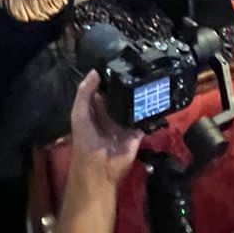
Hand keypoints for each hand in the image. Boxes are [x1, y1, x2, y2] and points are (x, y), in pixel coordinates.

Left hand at [69, 71, 142, 188]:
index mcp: (95, 110)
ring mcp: (125, 124)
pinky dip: (149, 112)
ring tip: (147, 79)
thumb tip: (95, 71)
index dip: (108, 78)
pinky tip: (154, 99)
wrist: (99, 169)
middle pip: (120, 96)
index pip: (104, 90)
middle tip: (136, 69)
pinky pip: (144, 120)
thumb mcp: (79, 113)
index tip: (118, 63)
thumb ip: (84, 93)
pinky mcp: (137, 133)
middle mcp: (111, 115)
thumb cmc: (85, 140)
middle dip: (126, 85)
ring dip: (139, 97)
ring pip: (134, 106)